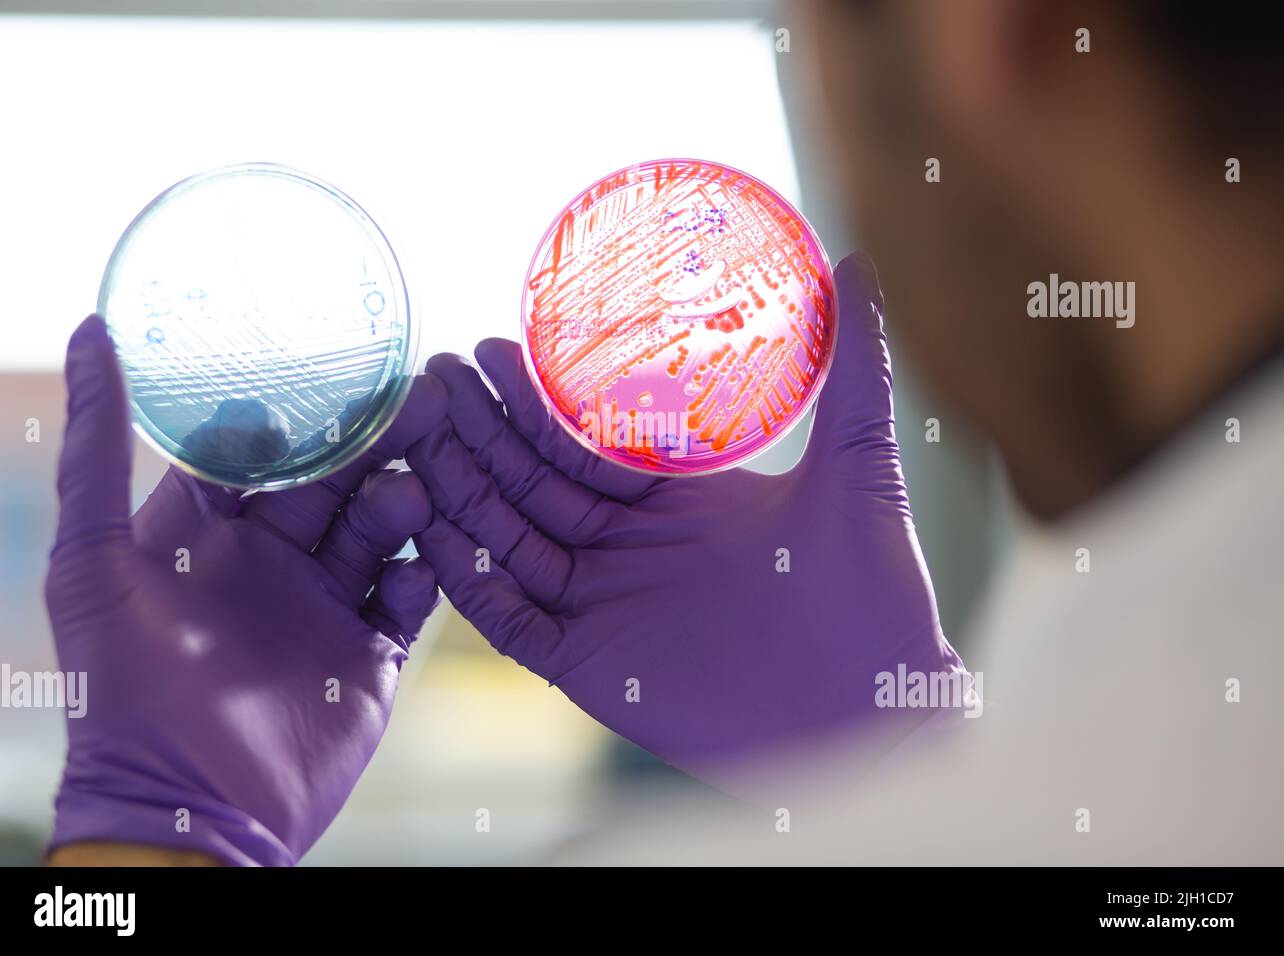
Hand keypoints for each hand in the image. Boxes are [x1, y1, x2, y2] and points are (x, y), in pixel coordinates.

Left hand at [45, 316, 445, 865]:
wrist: (190, 812)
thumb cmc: (125, 685)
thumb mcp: (94, 560)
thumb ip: (96, 450)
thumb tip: (91, 329)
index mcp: (212, 532)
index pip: (271, 450)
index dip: (308, 408)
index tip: (348, 365)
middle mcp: (275, 561)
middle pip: (339, 481)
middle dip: (379, 442)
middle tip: (426, 400)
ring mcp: (327, 606)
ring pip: (384, 531)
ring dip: (406, 505)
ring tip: (416, 495)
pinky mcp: (372, 654)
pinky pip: (414, 598)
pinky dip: (427, 577)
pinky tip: (424, 567)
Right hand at [406, 254, 964, 778]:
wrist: (874, 709)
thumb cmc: (875, 591)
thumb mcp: (858, 462)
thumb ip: (852, 365)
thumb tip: (852, 261)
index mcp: (679, 497)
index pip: (588, 440)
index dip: (540, 399)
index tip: (499, 345)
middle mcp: (631, 547)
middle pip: (536, 483)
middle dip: (484, 432)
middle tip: (438, 376)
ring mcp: (604, 604)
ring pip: (512, 540)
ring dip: (463, 492)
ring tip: (415, 438)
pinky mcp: (587, 664)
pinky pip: (510, 618)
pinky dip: (470, 583)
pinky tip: (433, 536)